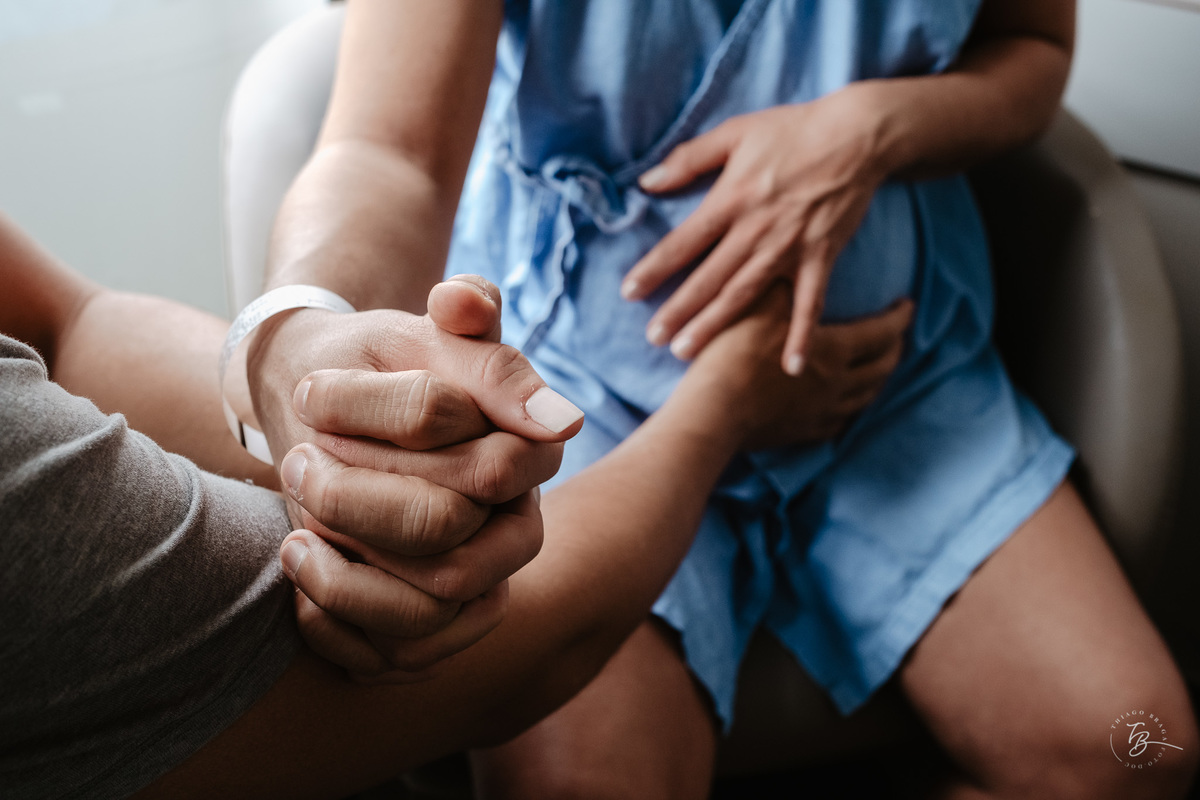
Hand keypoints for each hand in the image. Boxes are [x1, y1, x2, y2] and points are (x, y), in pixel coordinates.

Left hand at [254, 276, 582, 677]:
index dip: (385, 432)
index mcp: (530, 451)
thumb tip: (471, 305)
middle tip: (296, 462)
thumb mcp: (412, 328)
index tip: (315, 397)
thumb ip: (461, 309)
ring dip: (341, 572)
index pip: (481, 463)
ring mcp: (481, 582)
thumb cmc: (376, 367)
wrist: (331, 412)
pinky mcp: (439, 629)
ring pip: (426, 609)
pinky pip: (398, 657)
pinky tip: (300, 580)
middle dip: (352, 500)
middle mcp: (517, 525)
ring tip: (292, 536)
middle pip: (444, 537)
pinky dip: (336, 624)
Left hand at [622, 84, 888, 374]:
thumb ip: (689, 158)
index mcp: (732, 199)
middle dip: (678, 310)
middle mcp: (756, 230)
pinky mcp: (821, 257)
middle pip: (709, 278)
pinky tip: (791, 368)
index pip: (684, 241)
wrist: (857, 135)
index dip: (655, 267)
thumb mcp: (735, 133)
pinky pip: (810, 304)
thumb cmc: (793, 131)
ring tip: (687, 351)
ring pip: (745, 294)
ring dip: (715, 325)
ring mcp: (790, 247)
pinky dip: (801, 335)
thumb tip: (647, 181)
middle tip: (653, 338)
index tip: (628, 292)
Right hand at [677, 284, 911, 449]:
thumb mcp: (760, 305)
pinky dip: (848, 410)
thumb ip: (785, 286)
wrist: (712, 411)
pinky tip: (842, 406)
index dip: (899, 317)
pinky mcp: (803, 433)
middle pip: (881, 367)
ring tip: (876, 369)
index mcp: (834, 349)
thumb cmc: (735, 353)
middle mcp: (837, 384)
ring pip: (864, 397)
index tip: (907, 304)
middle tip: (896, 336)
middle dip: (894, 348)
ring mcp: (822, 413)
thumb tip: (795, 265)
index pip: (881, 332)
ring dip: (877, 380)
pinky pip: (839, 423)